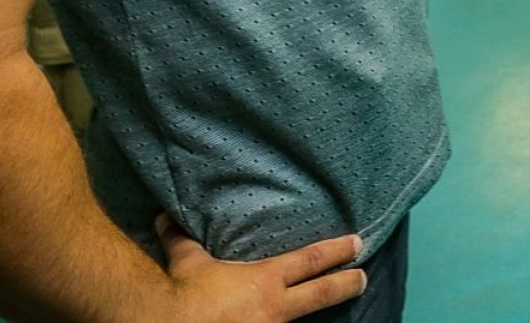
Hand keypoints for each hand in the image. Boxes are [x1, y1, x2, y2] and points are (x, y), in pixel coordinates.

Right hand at [158, 214, 364, 321]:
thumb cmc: (184, 296)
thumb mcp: (187, 263)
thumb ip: (182, 240)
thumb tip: (165, 217)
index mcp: (266, 281)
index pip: (311, 260)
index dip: (337, 251)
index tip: (358, 244)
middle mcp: (275, 308)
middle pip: (323, 293)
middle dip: (347, 284)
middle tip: (364, 278)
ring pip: (304, 320)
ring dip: (321, 314)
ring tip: (338, 308)